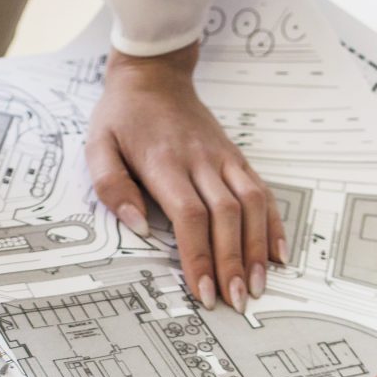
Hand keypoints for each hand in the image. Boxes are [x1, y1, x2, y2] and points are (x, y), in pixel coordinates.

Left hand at [86, 47, 283, 313]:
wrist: (154, 75)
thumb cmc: (123, 116)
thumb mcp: (98, 144)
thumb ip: (111, 185)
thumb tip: (138, 225)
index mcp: (165, 162)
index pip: (189, 215)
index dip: (199, 255)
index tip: (203, 290)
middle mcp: (201, 160)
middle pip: (225, 216)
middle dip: (232, 262)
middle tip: (237, 301)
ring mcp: (223, 158)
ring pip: (251, 205)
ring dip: (258, 248)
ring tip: (259, 285)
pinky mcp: (236, 158)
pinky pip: (262, 191)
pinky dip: (274, 224)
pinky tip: (279, 254)